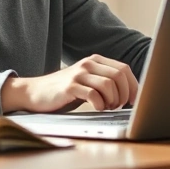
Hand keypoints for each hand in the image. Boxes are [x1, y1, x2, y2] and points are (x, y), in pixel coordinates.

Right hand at [1, 55, 138, 112]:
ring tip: (106, 107)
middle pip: (119, 76)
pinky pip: (93, 95)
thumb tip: (130, 93)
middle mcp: (88, 63)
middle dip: (124, 94)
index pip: (124, 69)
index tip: (132, 101)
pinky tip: (96, 108)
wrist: (35, 92)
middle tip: (117, 106)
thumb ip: (105, 80)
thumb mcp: (87, 80)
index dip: (133, 86)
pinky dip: (100, 105)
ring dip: (112, 100)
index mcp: (95, 60)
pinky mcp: (70, 87)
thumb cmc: (66, 90)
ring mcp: (78, 74)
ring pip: (109, 85)